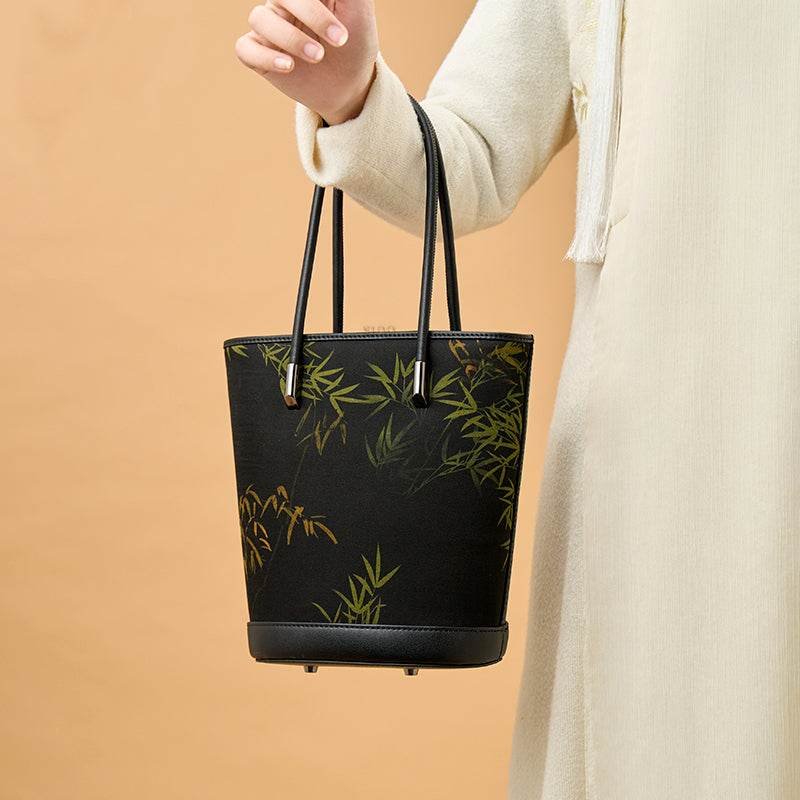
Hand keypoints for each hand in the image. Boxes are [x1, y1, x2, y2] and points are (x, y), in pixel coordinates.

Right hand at [235, 0, 378, 124]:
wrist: (349, 84)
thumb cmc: (355, 42)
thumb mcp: (359, 9)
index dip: (312, 5)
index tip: (340, 22)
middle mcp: (282, 3)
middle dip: (311, 14)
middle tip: (339, 40)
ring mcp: (268, 28)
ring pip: (259, 19)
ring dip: (290, 38)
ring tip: (318, 57)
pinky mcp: (259, 55)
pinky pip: (245, 49)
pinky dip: (264, 56)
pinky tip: (289, 66)